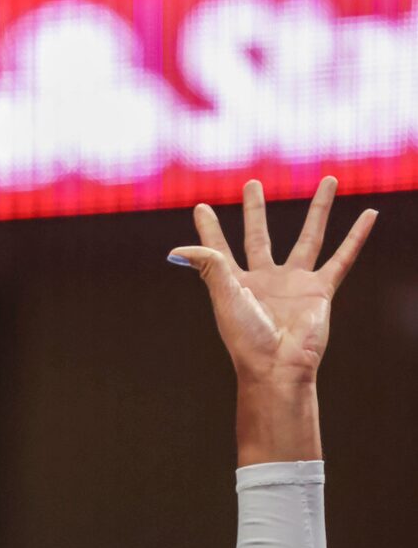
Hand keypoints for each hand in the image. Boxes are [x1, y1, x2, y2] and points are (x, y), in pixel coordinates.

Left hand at [169, 178, 376, 383]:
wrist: (279, 367)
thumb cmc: (248, 338)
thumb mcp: (225, 297)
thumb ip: (209, 267)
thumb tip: (178, 249)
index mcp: (236, 284)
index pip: (218, 250)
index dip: (209, 230)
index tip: (200, 207)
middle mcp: (264, 281)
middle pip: (259, 237)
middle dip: (255, 211)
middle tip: (253, 184)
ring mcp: (294, 284)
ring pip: (310, 237)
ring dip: (319, 209)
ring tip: (329, 181)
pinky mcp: (320, 290)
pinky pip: (342, 257)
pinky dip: (357, 237)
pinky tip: (369, 214)